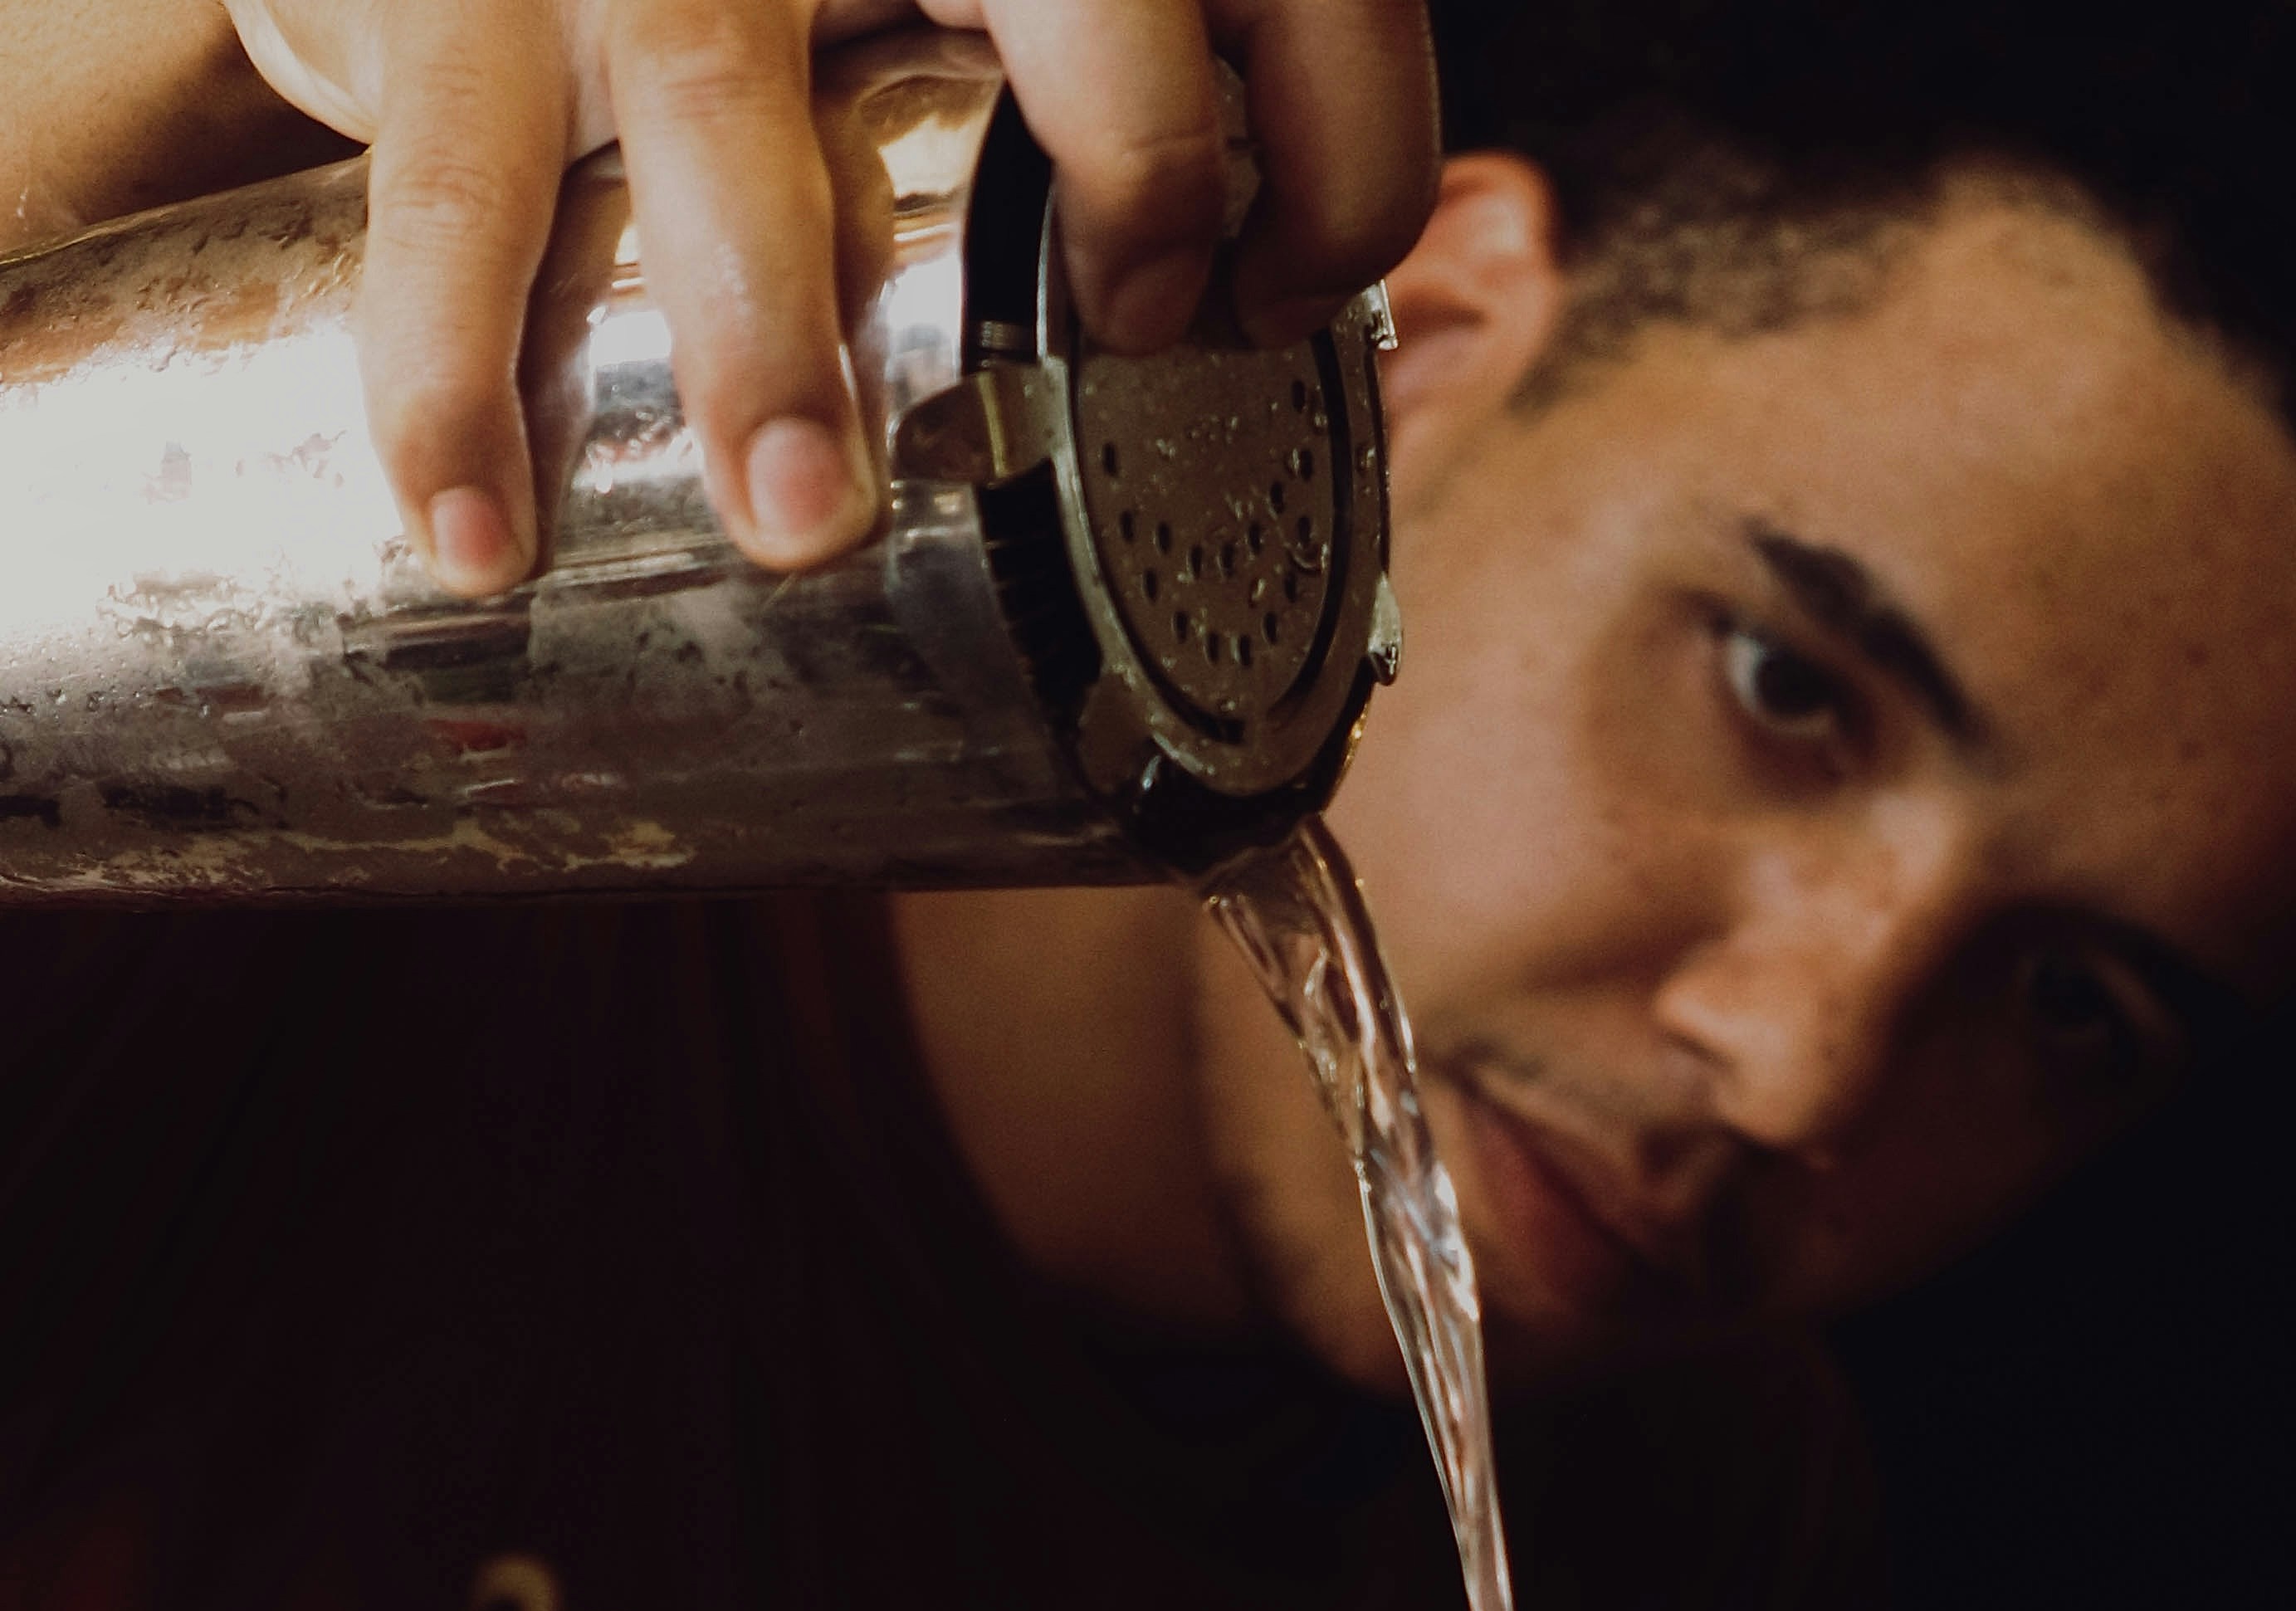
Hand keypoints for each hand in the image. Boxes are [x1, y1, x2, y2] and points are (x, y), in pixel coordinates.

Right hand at [221, 1, 1438, 593]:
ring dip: (763, 323)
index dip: (1349, 146)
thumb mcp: (1028, 34)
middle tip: (1130, 339)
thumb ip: (1246, 130)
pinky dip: (452, 374)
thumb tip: (1504, 263)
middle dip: (1129, 157)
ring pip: (714, 83)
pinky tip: (480, 531)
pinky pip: (448, 191)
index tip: (1297, 306)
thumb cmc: (830, 15)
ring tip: (799, 516)